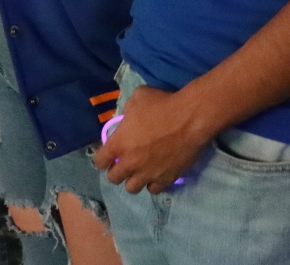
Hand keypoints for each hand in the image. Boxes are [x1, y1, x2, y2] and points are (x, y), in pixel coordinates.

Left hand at [93, 85, 212, 193]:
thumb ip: (128, 111)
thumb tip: (128, 118)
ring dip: (133, 179)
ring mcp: (148, 174)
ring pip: (132, 188)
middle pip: (114, 178)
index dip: (102, 158)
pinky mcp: (165, 179)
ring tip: (140, 171)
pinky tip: (156, 174)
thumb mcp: (138, 98)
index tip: (108, 155)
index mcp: (118, 144)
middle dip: (117, 171)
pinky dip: (153, 183)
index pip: (99, 161)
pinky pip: (154, 190)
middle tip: (125, 162)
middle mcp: (130, 163)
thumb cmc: (162, 105)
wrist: (190, 119)